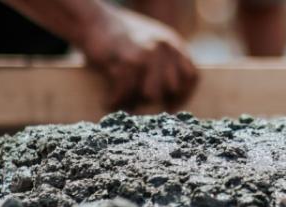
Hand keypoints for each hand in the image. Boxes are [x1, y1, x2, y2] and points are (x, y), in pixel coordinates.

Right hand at [81, 9, 198, 110]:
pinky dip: (115, 100)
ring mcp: (146, 53)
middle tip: (139, 106)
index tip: (170, 106)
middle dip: (155, 101)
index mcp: (173, 44)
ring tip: (123, 104)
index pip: (191, 76)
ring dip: (135, 102)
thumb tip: (170, 97)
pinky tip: (109, 102)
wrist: (94, 20)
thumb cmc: (121, 37)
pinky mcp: (126, 60)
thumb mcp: (152, 42)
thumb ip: (166, 62)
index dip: (183, 95)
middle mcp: (164, 48)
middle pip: (170, 88)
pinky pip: (126, 91)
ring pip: (151, 94)